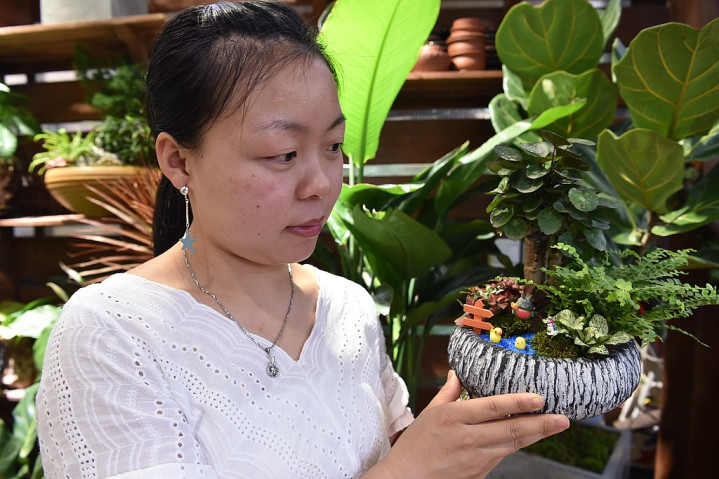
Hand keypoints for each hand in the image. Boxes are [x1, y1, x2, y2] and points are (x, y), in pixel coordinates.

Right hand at [369, 370, 568, 478]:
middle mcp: (467, 438)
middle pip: (510, 430)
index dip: (518, 403)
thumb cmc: (415, 445)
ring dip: (536, 435)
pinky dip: (517, 445)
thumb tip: (456, 373)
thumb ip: (447, 393)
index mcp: (453, 418)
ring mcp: (475, 459)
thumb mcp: (429, 413)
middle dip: (540, 424)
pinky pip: (501, 456)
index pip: (492, 408)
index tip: (539, 399)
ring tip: (555, 426)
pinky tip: (529, 437)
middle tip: (563, 418)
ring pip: (512, 445)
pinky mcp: (479, 474)